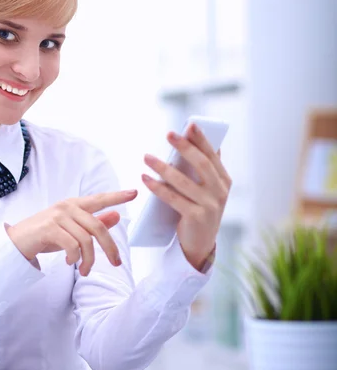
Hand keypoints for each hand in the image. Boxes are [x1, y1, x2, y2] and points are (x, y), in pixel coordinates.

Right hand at [6, 189, 137, 275]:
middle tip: (116, 263)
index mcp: (74, 204)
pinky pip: (72, 245)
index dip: (117, 196)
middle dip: (110, 247)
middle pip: (98, 227)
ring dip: (89, 259)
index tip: (134, 193)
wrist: (16, 243)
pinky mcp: (49, 228)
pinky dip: (75, 258)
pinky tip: (71, 263)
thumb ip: (94, 222)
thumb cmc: (45, 235)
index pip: (99, 199)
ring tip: (84, 270)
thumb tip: (117, 215)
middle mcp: (67, 206)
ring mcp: (57, 216)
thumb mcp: (72, 230)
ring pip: (86, 240)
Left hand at [142, 123, 231, 270]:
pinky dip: (158, 188)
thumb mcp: (207, 189)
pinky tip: (146, 179)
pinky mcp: (196, 218)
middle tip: (169, 134)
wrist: (200, 244)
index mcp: (224, 180)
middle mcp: (220, 192)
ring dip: (163, 167)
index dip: (201, 139)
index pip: (212, 155)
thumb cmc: (200, 210)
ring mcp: (210, 206)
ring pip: (184, 181)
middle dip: (184, 147)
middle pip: (201, 164)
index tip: (189, 125)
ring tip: (147, 157)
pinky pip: (174, 199)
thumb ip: (204, 168)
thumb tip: (194, 139)